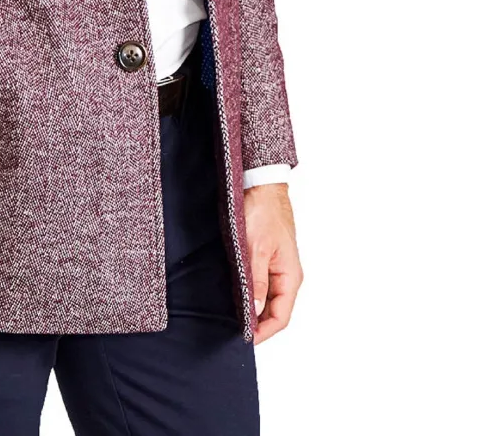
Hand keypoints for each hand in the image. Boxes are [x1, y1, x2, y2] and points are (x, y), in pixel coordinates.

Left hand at [244, 183, 301, 343]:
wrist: (260, 185)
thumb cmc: (262, 212)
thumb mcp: (255, 248)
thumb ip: (256, 280)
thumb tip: (255, 310)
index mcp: (290, 276)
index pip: (280, 317)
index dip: (263, 332)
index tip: (244, 339)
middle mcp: (287, 274)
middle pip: (275, 311)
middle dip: (257, 324)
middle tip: (234, 331)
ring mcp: (277, 266)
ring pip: (267, 298)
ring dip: (253, 309)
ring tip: (232, 317)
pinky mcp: (266, 257)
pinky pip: (261, 283)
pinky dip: (250, 293)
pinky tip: (236, 295)